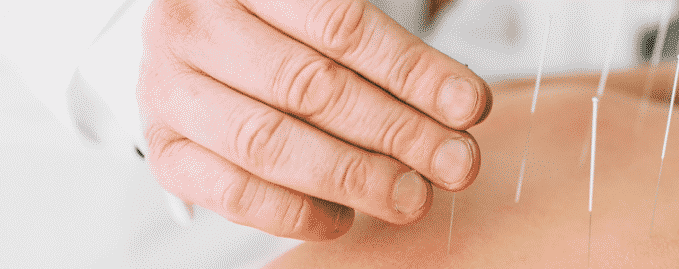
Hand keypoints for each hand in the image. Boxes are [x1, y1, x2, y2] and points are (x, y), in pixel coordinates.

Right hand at [138, 0, 490, 239]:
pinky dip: (295, 212)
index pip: (341, 24)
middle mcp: (195, 26)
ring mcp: (169, 89)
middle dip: (396, 131)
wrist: (202, 48)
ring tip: (412, 195)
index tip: (468, 106)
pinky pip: (231, 192)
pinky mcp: (165, 149)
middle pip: (310, 86)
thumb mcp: (323, 16)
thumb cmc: (282, 31)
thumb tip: (460, 107)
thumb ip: (385, 51)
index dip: (412, 70)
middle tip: (455, 162)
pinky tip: (345, 217)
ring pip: (269, 142)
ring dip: (354, 177)